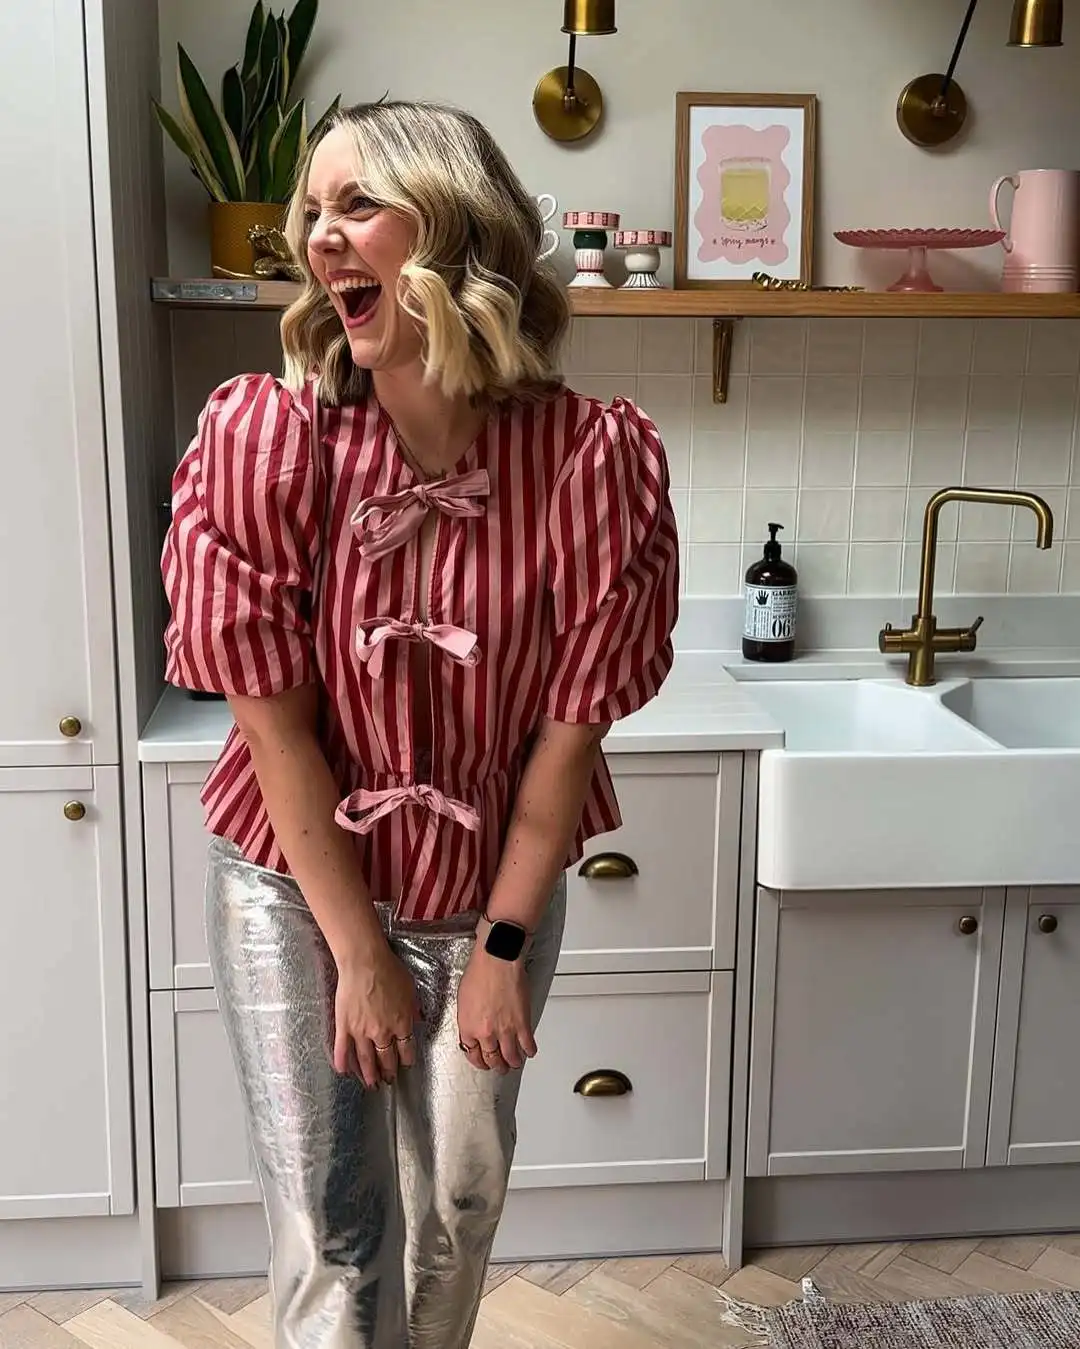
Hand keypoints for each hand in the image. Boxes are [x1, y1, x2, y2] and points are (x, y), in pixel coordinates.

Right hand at [332, 938, 419, 1088]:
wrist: (365, 962)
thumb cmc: (389, 970)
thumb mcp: (410, 989)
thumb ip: (414, 1008)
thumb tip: (418, 1019)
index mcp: (401, 1023)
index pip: (406, 1049)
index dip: (406, 1060)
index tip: (405, 1066)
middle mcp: (382, 1032)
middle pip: (386, 1057)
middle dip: (388, 1071)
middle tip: (388, 1081)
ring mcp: (361, 1031)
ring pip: (365, 1059)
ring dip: (368, 1074)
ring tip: (370, 1084)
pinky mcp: (344, 1026)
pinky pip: (342, 1048)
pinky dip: (342, 1062)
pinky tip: (343, 1071)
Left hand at [457, 948, 535, 1073]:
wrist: (497, 961)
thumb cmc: (479, 972)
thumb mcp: (463, 1000)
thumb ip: (469, 1019)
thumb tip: (474, 1027)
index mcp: (468, 1027)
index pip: (472, 1054)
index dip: (478, 1061)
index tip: (482, 1062)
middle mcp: (486, 1033)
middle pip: (492, 1059)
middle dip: (497, 1066)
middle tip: (500, 1067)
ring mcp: (505, 1031)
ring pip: (511, 1058)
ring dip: (513, 1062)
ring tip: (515, 1062)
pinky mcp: (522, 1024)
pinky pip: (527, 1045)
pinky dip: (529, 1051)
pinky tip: (529, 1051)